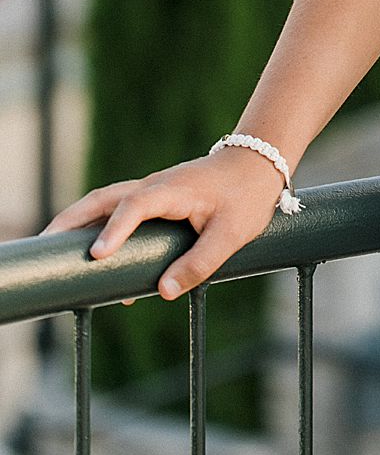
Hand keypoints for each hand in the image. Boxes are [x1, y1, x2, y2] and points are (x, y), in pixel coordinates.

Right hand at [38, 148, 288, 303]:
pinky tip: (95, 256)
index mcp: (173, 190)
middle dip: (73, 219)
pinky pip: (119, 210)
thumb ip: (199, 263)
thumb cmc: (247, 197)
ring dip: (79, 220)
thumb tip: (161, 292)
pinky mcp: (155, 198)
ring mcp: (152, 189)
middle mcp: (155, 186)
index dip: (114, 229)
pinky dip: (99, 226)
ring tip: (53, 248)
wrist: (258, 163)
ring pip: (106, 201)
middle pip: (104, 198)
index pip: (135, 205)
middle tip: (46, 244)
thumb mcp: (232, 234)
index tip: (98, 256)